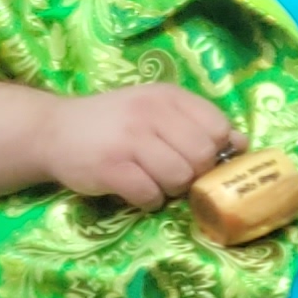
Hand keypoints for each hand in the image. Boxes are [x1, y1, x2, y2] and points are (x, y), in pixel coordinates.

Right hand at [48, 84, 239, 207]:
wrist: (53, 130)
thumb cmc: (115, 124)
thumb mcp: (157, 112)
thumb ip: (198, 124)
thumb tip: (244, 144)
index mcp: (167, 96)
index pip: (218, 127)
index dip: (214, 150)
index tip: (195, 155)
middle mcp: (150, 112)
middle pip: (201, 157)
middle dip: (194, 173)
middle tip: (172, 172)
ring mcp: (128, 139)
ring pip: (179, 178)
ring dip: (170, 189)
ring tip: (152, 180)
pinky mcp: (110, 168)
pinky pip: (150, 195)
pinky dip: (147, 200)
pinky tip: (134, 189)